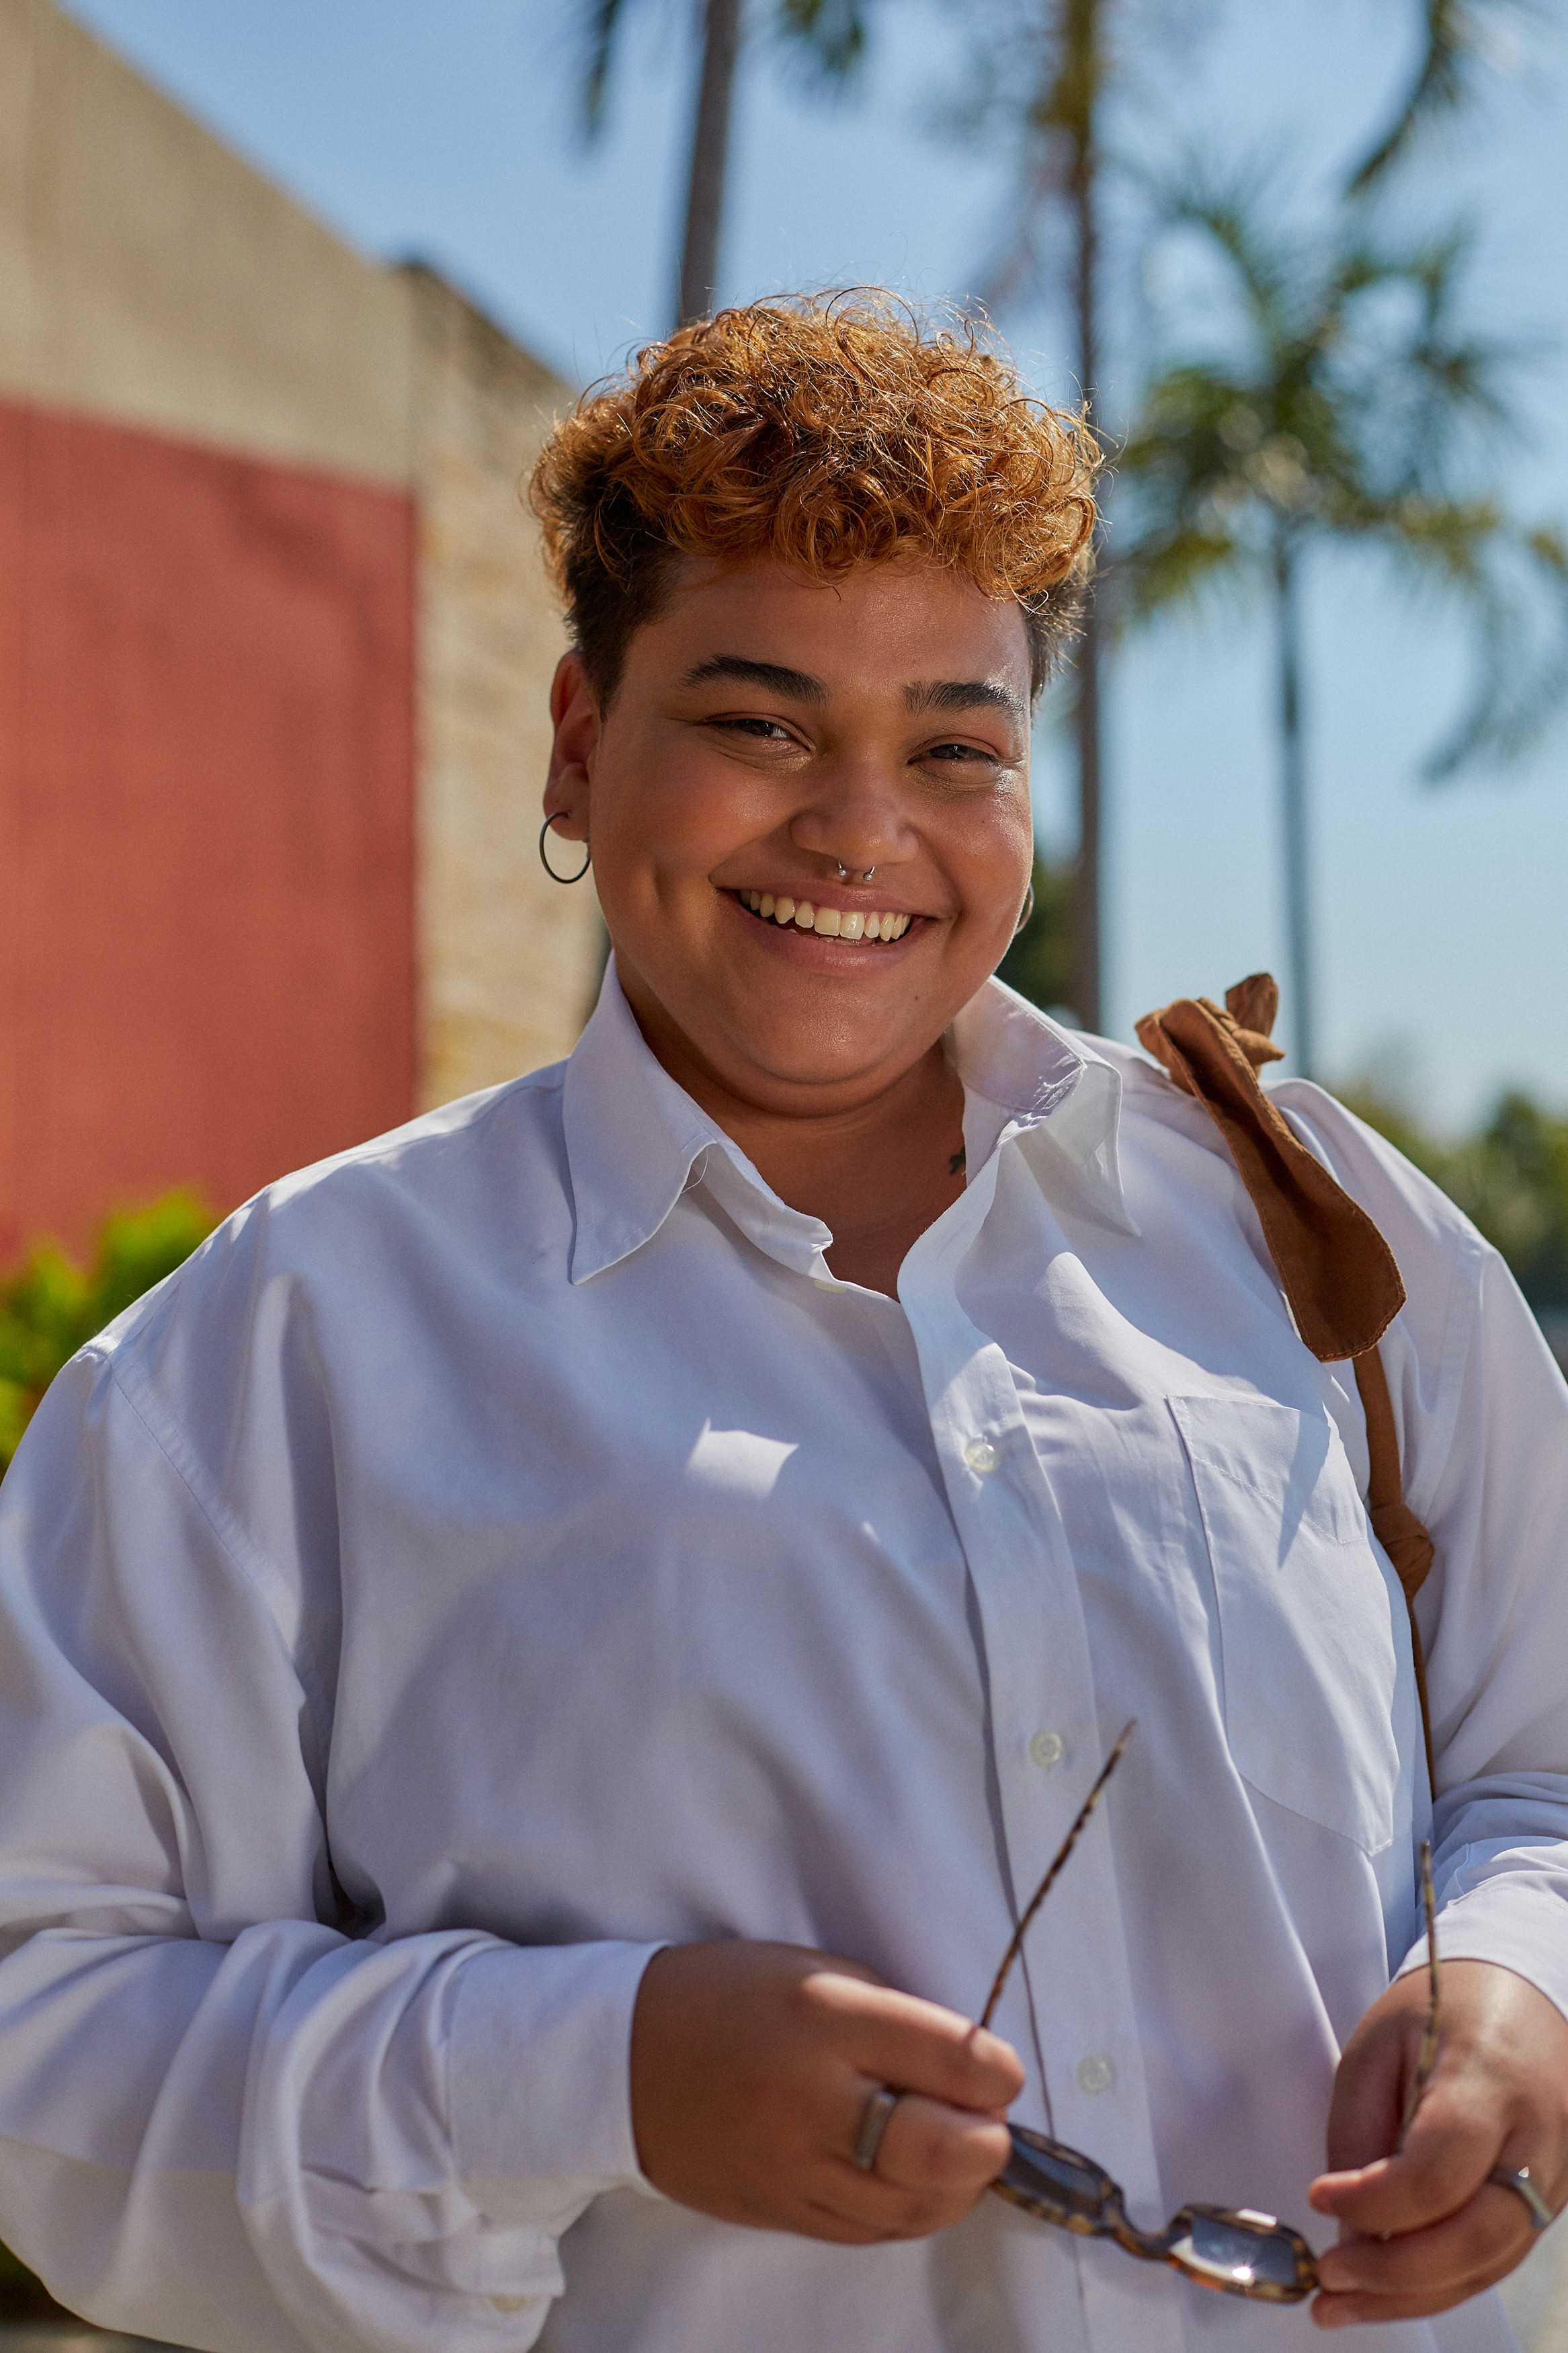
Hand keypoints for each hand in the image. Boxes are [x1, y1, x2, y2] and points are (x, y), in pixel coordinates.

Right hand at [629, 1939, 1023, 2243]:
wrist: (622, 2057)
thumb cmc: (727, 1995)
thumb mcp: (813, 1969)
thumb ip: (890, 2016)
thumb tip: (967, 2067)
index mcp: (825, 2016)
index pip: (951, 2058)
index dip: (997, 2072)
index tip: (999, 2071)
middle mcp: (813, 2097)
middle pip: (941, 2150)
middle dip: (989, 2142)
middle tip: (990, 2123)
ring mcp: (793, 2166)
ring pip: (912, 2207)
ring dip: (958, 2187)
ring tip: (961, 2158)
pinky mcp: (778, 2211)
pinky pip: (868, 2232)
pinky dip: (908, 2213)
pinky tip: (913, 2185)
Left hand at [1309, 1960, 1567, 2327]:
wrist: (1520, 1993)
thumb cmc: (1440, 2009)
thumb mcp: (1376, 2045)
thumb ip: (1359, 2134)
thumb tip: (1349, 2231)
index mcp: (1489, 2080)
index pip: (1438, 2170)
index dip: (1375, 2201)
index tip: (1319, 2197)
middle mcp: (1537, 2138)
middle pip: (1476, 2236)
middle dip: (1396, 2273)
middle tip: (1327, 2278)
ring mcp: (1555, 2177)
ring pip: (1488, 2263)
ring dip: (1410, 2297)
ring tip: (1339, 2304)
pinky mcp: (1551, 2203)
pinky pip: (1496, 2259)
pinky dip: (1439, 2283)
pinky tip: (1386, 2292)